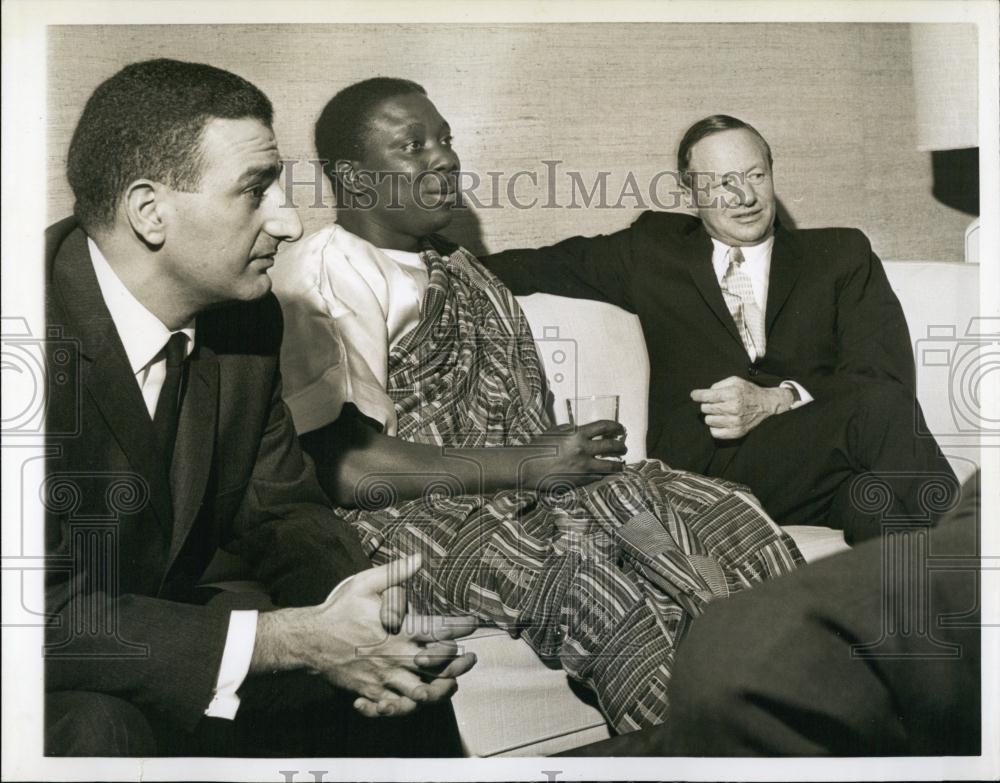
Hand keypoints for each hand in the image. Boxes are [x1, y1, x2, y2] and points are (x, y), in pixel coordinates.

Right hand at [253, 555, 476, 717]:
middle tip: (471, 657)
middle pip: (438, 668)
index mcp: (397, 631)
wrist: (309, 641)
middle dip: (459, 663)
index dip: (461, 626)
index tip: (473, 622)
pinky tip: (417, 698)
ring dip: (441, 690)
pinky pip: (397, 708)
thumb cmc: (339, 611)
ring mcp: (383, 678)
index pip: (439, 631)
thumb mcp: (364, 584)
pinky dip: (410, 707)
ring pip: (421, 694)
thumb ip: (395, 572)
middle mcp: (394, 657)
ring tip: (452, 683)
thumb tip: (419, 558)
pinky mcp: (372, 693)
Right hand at [522, 420, 625, 488]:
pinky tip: (605, 474)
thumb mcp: (554, 431)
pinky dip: (604, 475)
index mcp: (577, 434)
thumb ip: (569, 429)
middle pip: (612, 446)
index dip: (616, 426)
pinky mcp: (580, 480)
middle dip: (621, 447)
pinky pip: (598, 477)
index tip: (621, 429)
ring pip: (610, 466)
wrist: (527, 467)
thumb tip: (579, 429)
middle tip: (623, 448)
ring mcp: (583, 467)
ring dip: (618, 464)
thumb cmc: (537, 448)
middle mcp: (583, 450)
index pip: (604, 427)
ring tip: (621, 465)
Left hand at [690, 376, 793, 438]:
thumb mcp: (734, 381)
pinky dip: (715, 427)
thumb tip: (704, 393)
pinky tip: (721, 421)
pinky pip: (714, 433)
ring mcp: (735, 422)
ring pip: (708, 420)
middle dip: (707, 404)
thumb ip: (718, 384)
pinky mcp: (737, 432)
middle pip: (705, 408)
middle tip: (715, 403)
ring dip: (711, 415)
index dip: (697, 395)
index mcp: (732, 394)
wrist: (766, 404)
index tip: (694, 395)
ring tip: (720, 412)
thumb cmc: (747, 391)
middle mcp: (733, 408)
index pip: (706, 397)